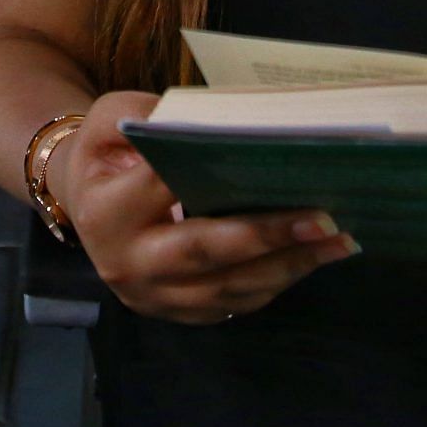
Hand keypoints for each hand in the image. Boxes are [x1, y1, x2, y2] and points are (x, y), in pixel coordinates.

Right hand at [50, 91, 360, 324]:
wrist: (87, 208)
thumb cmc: (107, 157)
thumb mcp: (105, 121)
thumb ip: (139, 113)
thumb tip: (200, 118)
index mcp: (106, 211)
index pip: (161, 186)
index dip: (205, 171)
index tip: (264, 159)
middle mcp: (128, 263)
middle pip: (203, 251)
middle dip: (266, 235)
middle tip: (324, 218)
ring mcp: (155, 297)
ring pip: (229, 287)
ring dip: (289, 266)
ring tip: (339, 239)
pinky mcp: (180, 313)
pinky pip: (235, 303)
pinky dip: (279, 281)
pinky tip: (314, 256)